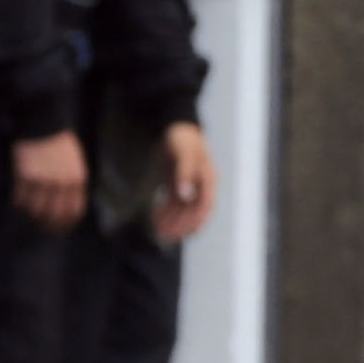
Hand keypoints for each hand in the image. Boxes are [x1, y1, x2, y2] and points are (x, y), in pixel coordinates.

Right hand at [12, 131, 88, 231]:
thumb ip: (72, 184)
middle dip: (46, 225)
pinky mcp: (27, 175)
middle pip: (55, 215)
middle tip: (39, 228)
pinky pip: (20, 198)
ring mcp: (44, 180)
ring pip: (36, 210)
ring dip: (30, 215)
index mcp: (78, 180)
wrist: (44, 124)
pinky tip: (16, 202)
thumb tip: (64, 207)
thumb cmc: (59, 144)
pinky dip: (18, 204)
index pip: (74, 212)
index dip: (66, 225)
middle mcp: (63, 183)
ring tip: (26, 215)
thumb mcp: (75, 164)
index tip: (58, 231)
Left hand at [151, 122, 215, 245]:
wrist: (177, 126)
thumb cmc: (183, 138)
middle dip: (180, 225)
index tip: (185, 234)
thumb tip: (185, 195)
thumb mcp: (185, 154)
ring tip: (159, 232)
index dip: (196, 222)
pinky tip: (155, 219)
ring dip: (172, 221)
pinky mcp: (177, 185)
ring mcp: (189, 186)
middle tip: (166, 236)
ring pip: (182, 210)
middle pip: (192, 211)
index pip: (204, 207)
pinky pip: (173, 203)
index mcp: (208, 180)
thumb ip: (185, 174)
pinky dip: (165, 212)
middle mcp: (200, 186)